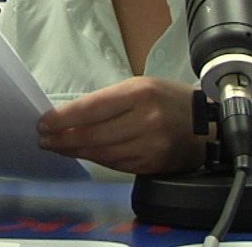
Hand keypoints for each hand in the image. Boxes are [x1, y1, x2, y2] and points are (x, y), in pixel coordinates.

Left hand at [36, 76, 205, 174]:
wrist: (207, 126)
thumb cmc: (168, 100)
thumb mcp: (139, 87)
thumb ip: (106, 101)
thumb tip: (69, 116)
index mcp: (140, 94)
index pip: (90, 108)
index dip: (62, 119)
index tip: (43, 123)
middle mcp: (145, 120)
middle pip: (92, 135)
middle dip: (62, 139)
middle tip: (44, 140)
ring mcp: (150, 146)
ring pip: (101, 153)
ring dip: (75, 151)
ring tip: (58, 147)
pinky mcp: (152, 164)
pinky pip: (115, 164)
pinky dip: (96, 159)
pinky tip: (83, 154)